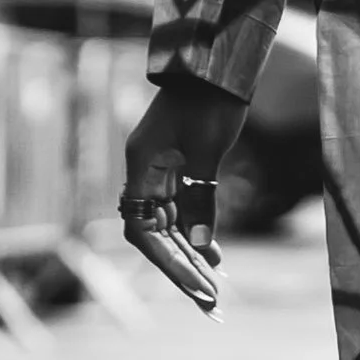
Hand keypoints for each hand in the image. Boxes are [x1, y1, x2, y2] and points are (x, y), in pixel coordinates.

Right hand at [120, 77, 249, 317]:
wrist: (218, 60)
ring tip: (212, 283)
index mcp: (141, 165)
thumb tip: (200, 248)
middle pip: (154, 232)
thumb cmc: (211, 100)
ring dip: (188, 252)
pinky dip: (195, 228)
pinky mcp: (178, 162)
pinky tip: (213, 253)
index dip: (163, 261)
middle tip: (206, 299)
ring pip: (168, 222)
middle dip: (179, 266)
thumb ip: (201, 199)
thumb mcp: (209, 152)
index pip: (141, 229)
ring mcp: (160, 166)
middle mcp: (145, 169)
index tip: (190, 283)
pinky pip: (181, 206)